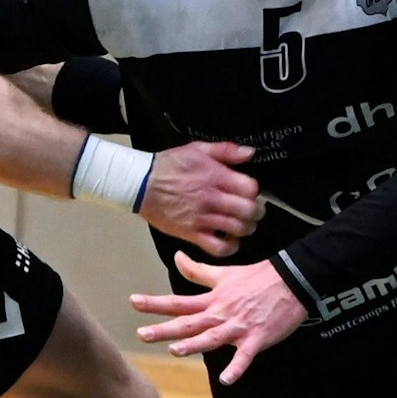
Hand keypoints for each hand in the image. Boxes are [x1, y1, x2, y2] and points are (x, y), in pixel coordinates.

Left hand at [131, 252, 305, 384]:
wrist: (292, 278)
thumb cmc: (258, 276)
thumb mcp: (225, 273)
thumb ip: (198, 271)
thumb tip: (176, 257)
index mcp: (213, 299)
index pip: (179, 302)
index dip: (156, 303)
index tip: (133, 302)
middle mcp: (221, 313)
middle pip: (189, 323)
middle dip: (165, 329)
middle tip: (142, 334)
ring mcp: (239, 326)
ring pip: (213, 337)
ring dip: (195, 344)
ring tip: (175, 350)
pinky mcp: (257, 337)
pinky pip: (245, 355)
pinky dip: (237, 367)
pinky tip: (226, 379)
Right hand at [142, 142, 263, 257]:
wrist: (140, 184)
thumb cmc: (169, 165)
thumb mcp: (198, 149)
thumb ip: (226, 151)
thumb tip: (250, 153)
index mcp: (216, 177)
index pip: (251, 189)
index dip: (254, 191)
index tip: (249, 192)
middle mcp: (212, 199)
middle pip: (249, 211)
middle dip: (255, 211)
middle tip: (251, 210)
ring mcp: (203, 218)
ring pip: (238, 229)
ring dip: (245, 228)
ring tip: (241, 224)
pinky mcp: (192, 234)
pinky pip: (218, 247)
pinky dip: (229, 246)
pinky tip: (228, 239)